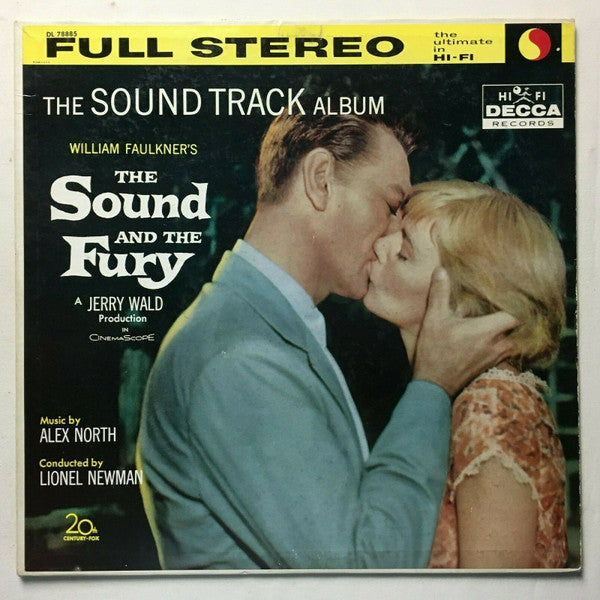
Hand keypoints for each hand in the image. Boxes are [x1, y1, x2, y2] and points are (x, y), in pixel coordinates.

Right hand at [412, 267, 518, 396]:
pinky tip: (492, 336)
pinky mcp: (491, 366)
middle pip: (519, 327)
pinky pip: (506, 351)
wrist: (434, 386)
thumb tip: (441, 270)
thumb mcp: (434, 319)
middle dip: (515, 315)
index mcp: (488, 330)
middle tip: (508, 303)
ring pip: (513, 340)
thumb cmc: (434, 351)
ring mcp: (496, 357)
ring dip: (509, 330)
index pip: (517, 314)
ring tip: (500, 318)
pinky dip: (503, 342)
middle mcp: (498, 345)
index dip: (518, 303)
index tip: (513, 293)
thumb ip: (440, 294)